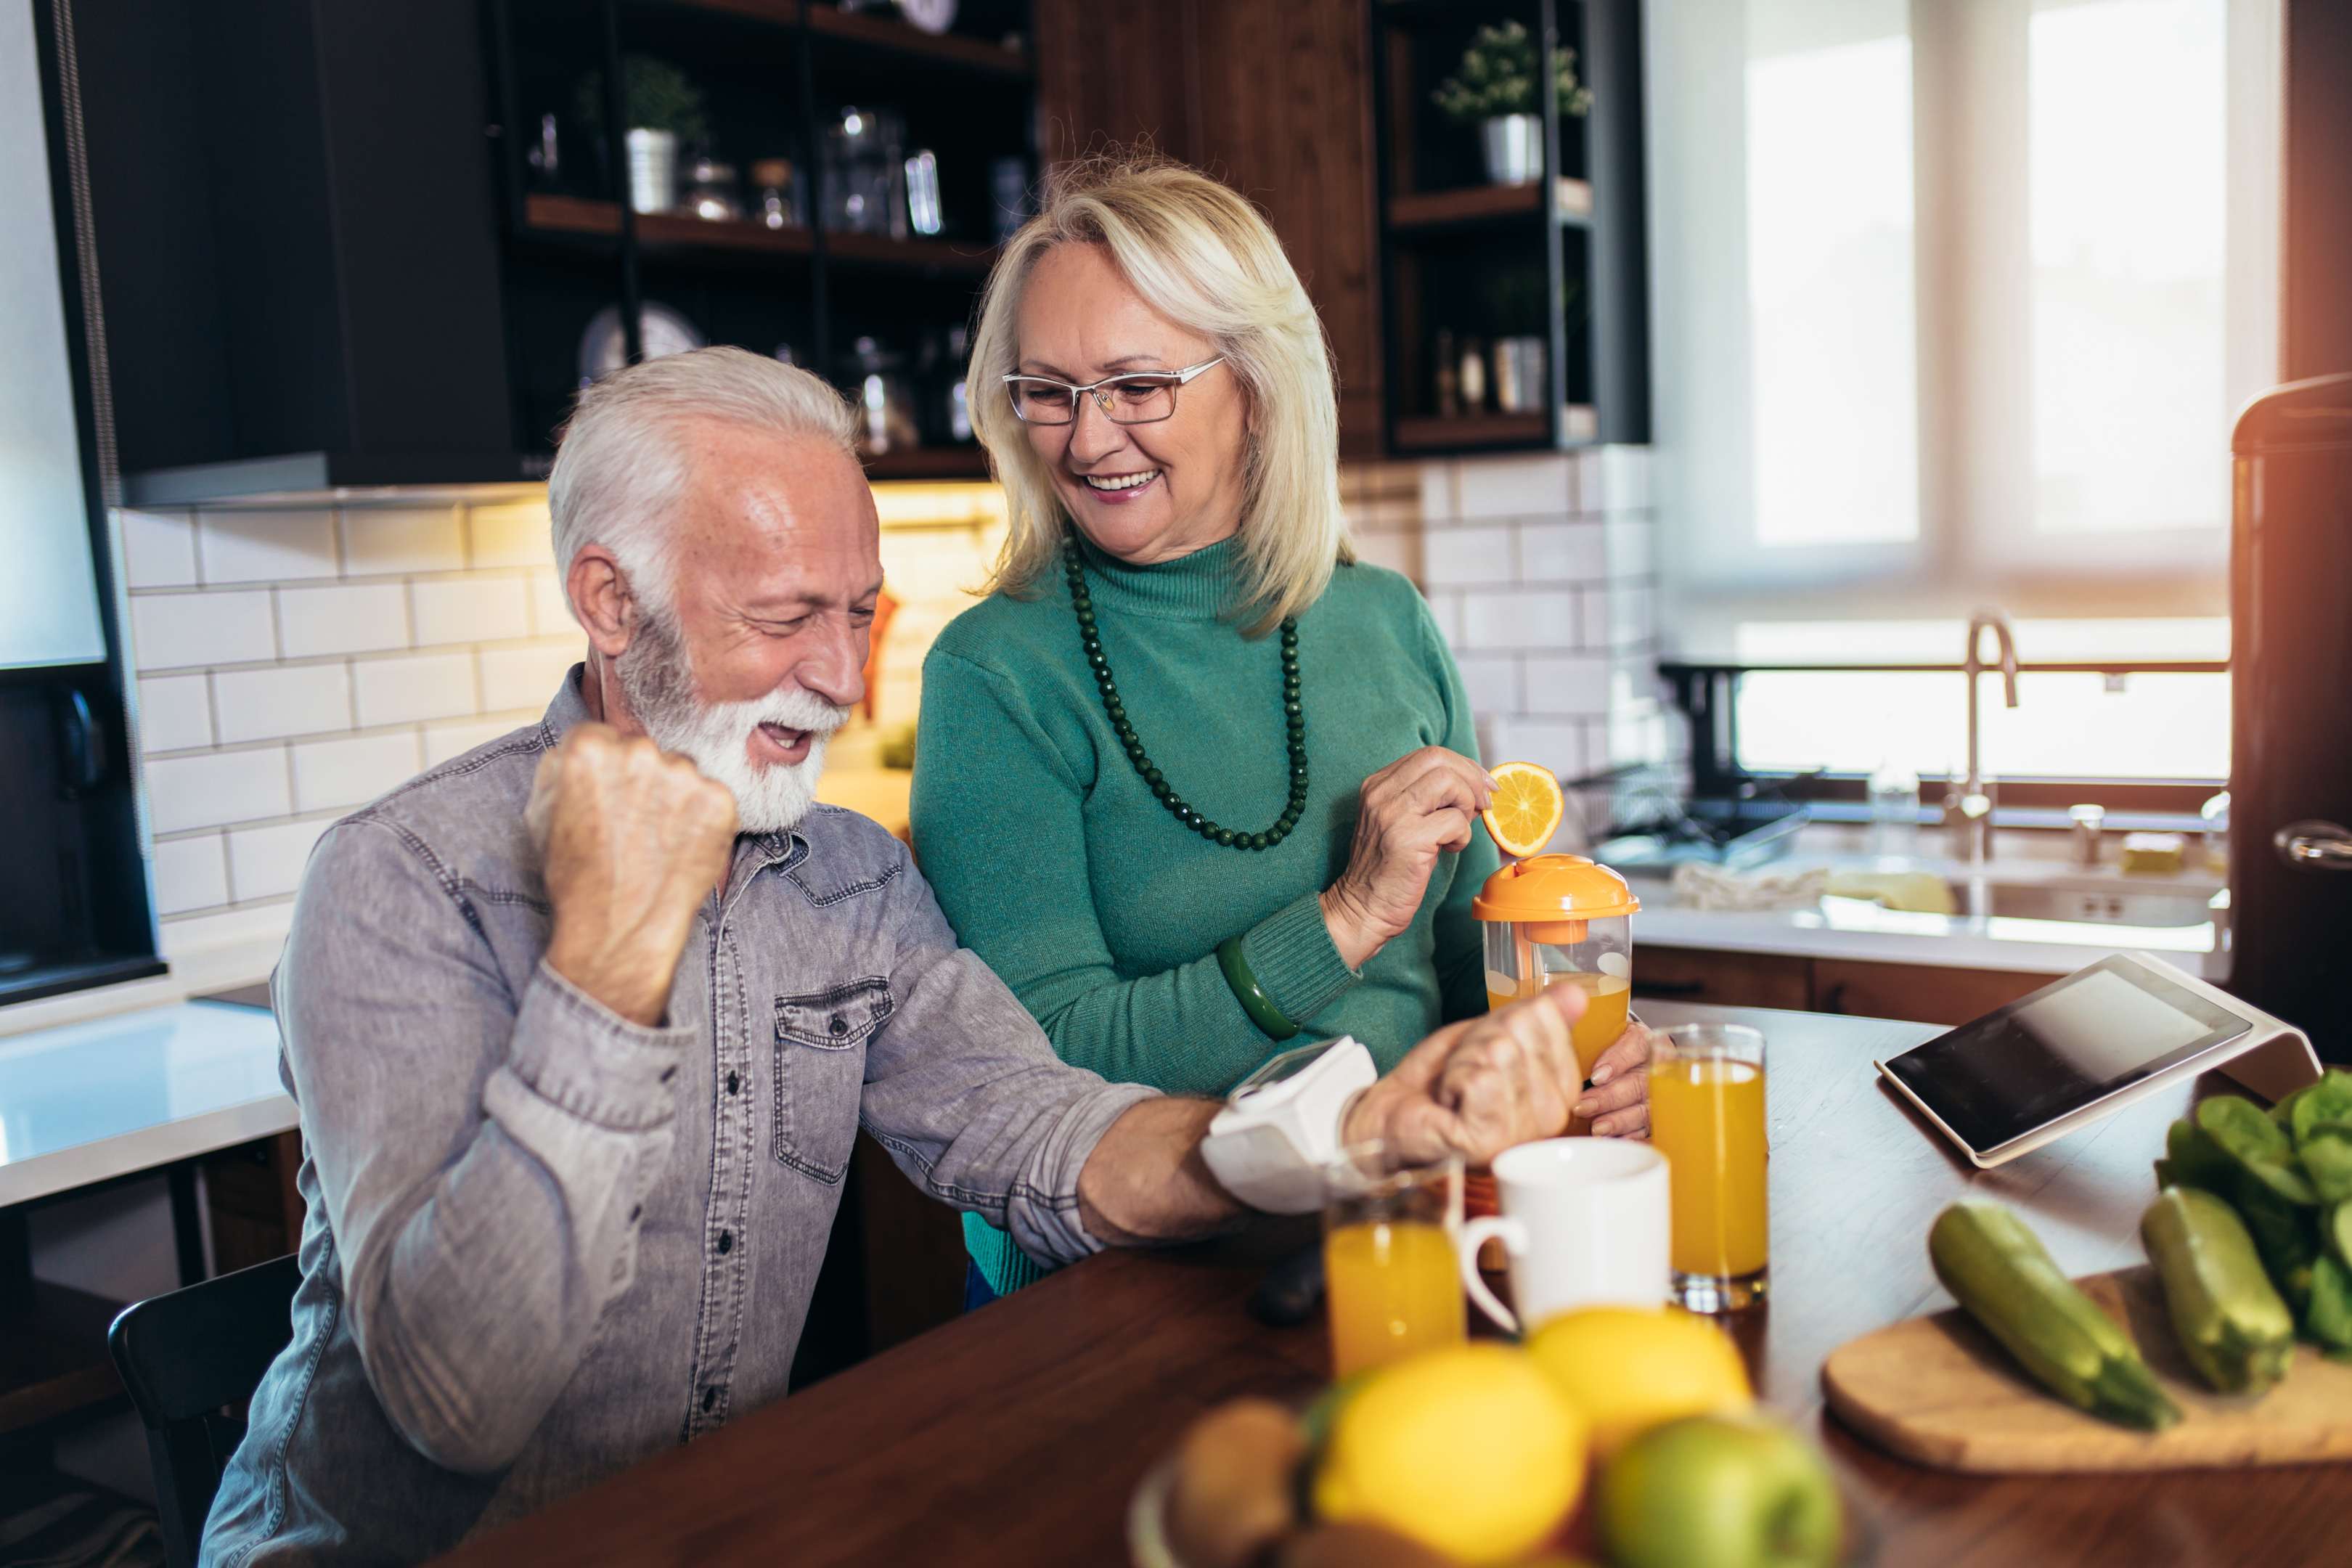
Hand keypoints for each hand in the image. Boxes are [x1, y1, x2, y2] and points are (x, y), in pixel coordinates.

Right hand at [528, 723, 737, 1025]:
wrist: (618, 931)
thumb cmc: (575, 878)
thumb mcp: (541, 813)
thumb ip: (559, 767)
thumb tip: (581, 747)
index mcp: (588, 747)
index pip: (603, 739)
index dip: (603, 773)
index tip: (605, 801)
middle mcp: (639, 751)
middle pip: (644, 752)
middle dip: (639, 782)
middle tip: (631, 827)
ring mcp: (684, 775)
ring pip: (680, 773)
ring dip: (673, 799)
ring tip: (655, 843)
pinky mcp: (719, 801)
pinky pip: (711, 798)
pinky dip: (702, 821)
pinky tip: (681, 849)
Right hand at [1320, 747, 1494, 969]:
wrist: (1363, 908)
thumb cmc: (1388, 869)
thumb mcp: (1400, 822)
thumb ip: (1428, 799)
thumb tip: (1475, 788)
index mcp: (1378, 785)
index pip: (1430, 755)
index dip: (1464, 766)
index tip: (1482, 785)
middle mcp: (1381, 794)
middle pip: (1439, 759)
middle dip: (1472, 779)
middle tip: (1483, 804)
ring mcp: (1392, 815)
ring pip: (1449, 783)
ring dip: (1467, 805)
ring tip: (1458, 829)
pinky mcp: (1408, 840)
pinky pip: (1455, 821)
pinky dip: (1462, 836)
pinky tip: (1449, 849)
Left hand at [1342, 986, 1585, 1166]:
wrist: (1390, 1113)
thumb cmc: (1438, 1078)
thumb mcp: (1490, 1034)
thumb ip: (1536, 1016)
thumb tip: (1575, 993)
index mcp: (1560, 1090)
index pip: (1547, 1020)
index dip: (1501, 1023)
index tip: (1483, 1052)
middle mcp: (1551, 1118)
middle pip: (1521, 1032)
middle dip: (1480, 1040)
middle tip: (1463, 1070)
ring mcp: (1523, 1133)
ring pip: (1500, 1052)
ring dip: (1463, 1060)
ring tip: (1454, 1086)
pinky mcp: (1491, 1140)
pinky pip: (1480, 1077)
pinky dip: (1452, 1078)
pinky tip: (1448, 1101)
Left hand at [1576, 1021, 1652, 1137]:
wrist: (1622, 1059)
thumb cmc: (1606, 1047)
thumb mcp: (1599, 1034)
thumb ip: (1584, 1034)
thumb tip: (1560, 1026)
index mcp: (1643, 1040)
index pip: (1637, 1046)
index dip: (1618, 1061)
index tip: (1596, 1075)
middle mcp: (1655, 1067)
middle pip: (1639, 1082)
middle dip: (1610, 1097)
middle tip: (1584, 1106)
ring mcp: (1659, 1094)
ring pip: (1645, 1109)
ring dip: (1620, 1120)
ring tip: (1597, 1128)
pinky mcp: (1656, 1117)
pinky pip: (1650, 1130)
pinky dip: (1633, 1138)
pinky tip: (1618, 1141)